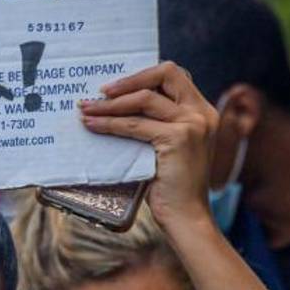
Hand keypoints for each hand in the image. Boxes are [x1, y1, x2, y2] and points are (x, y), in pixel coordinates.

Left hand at [79, 62, 217, 232]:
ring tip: (86, 109)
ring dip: (110, 103)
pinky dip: (110, 123)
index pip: (173, 75)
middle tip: (100, 92)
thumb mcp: (167, 145)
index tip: (116, 86)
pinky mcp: (178, 139)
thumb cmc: (171, 184)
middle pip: (165, 73)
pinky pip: (135, 125)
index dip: (143, 75)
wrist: (185, 216)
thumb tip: (117, 103)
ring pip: (144, 99)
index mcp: (202, 111)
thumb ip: (156, 122)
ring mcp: (193, 124)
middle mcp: (202, 113)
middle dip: (129, 80)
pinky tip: (92, 125)